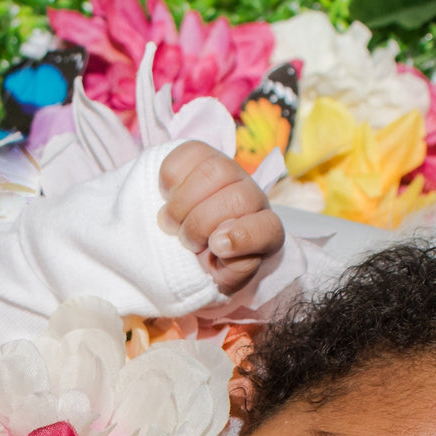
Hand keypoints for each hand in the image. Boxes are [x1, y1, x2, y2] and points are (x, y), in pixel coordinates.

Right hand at [158, 140, 284, 295]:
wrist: (182, 243)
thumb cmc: (205, 264)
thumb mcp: (219, 280)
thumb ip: (232, 274)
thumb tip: (225, 249)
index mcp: (263, 231)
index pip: (267, 227)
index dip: (242, 237)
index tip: (215, 248)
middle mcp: (250, 195)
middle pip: (237, 197)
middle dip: (201, 223)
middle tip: (185, 241)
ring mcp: (227, 170)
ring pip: (213, 171)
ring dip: (183, 203)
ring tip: (172, 222)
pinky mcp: (200, 154)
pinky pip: (187, 154)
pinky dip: (170, 180)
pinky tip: (168, 197)